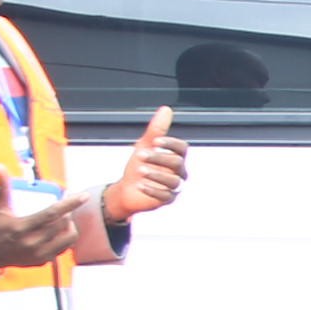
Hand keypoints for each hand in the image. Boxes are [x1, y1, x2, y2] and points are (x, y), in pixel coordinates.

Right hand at [0, 186, 92, 270]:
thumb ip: (2, 187)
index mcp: (21, 228)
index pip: (51, 214)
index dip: (69, 204)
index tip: (83, 195)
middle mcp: (32, 243)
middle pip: (62, 225)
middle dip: (68, 213)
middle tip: (65, 207)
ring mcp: (38, 254)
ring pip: (68, 239)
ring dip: (70, 227)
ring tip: (64, 220)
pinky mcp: (42, 261)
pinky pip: (63, 249)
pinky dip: (65, 238)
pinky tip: (59, 232)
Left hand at [102, 106, 183, 223]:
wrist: (127, 189)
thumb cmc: (139, 165)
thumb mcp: (145, 145)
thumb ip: (156, 129)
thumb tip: (166, 109)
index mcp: (175, 157)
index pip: (182, 148)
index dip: (171, 143)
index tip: (155, 141)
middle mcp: (178, 172)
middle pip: (177, 163)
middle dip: (159, 158)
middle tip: (140, 155)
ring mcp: (174, 187)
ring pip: (173, 180)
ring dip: (155, 174)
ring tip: (139, 170)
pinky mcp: (167, 200)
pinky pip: (164, 195)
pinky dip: (152, 190)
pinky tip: (140, 185)